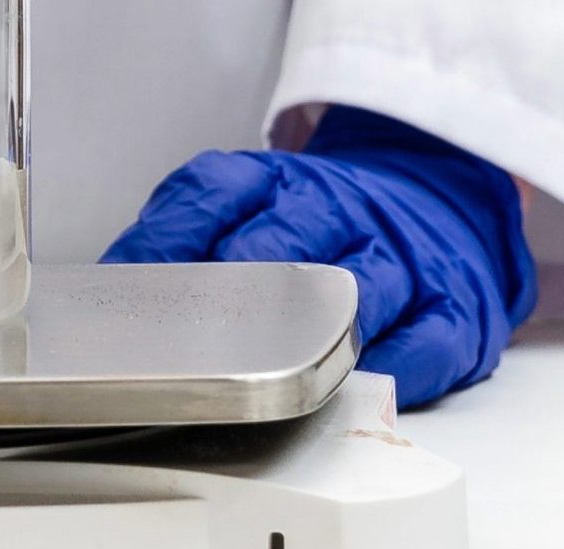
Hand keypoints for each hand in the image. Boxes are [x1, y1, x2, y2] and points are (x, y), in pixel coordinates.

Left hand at [101, 106, 536, 406]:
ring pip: (357, 288)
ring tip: (269, 360)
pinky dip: (391, 367)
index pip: (212, 194)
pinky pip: (427, 341)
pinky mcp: (452, 310)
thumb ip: (187, 232)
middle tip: (192, 330)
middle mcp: (339, 210)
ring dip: (310, 327)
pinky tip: (356, 384)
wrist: (438, 199)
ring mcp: (399, 258)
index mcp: (277, 179)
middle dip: (235, 283)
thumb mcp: (253, 199)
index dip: (168, 242)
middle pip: (282, 240)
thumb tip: (112, 285)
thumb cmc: (323, 219)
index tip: (129, 288)